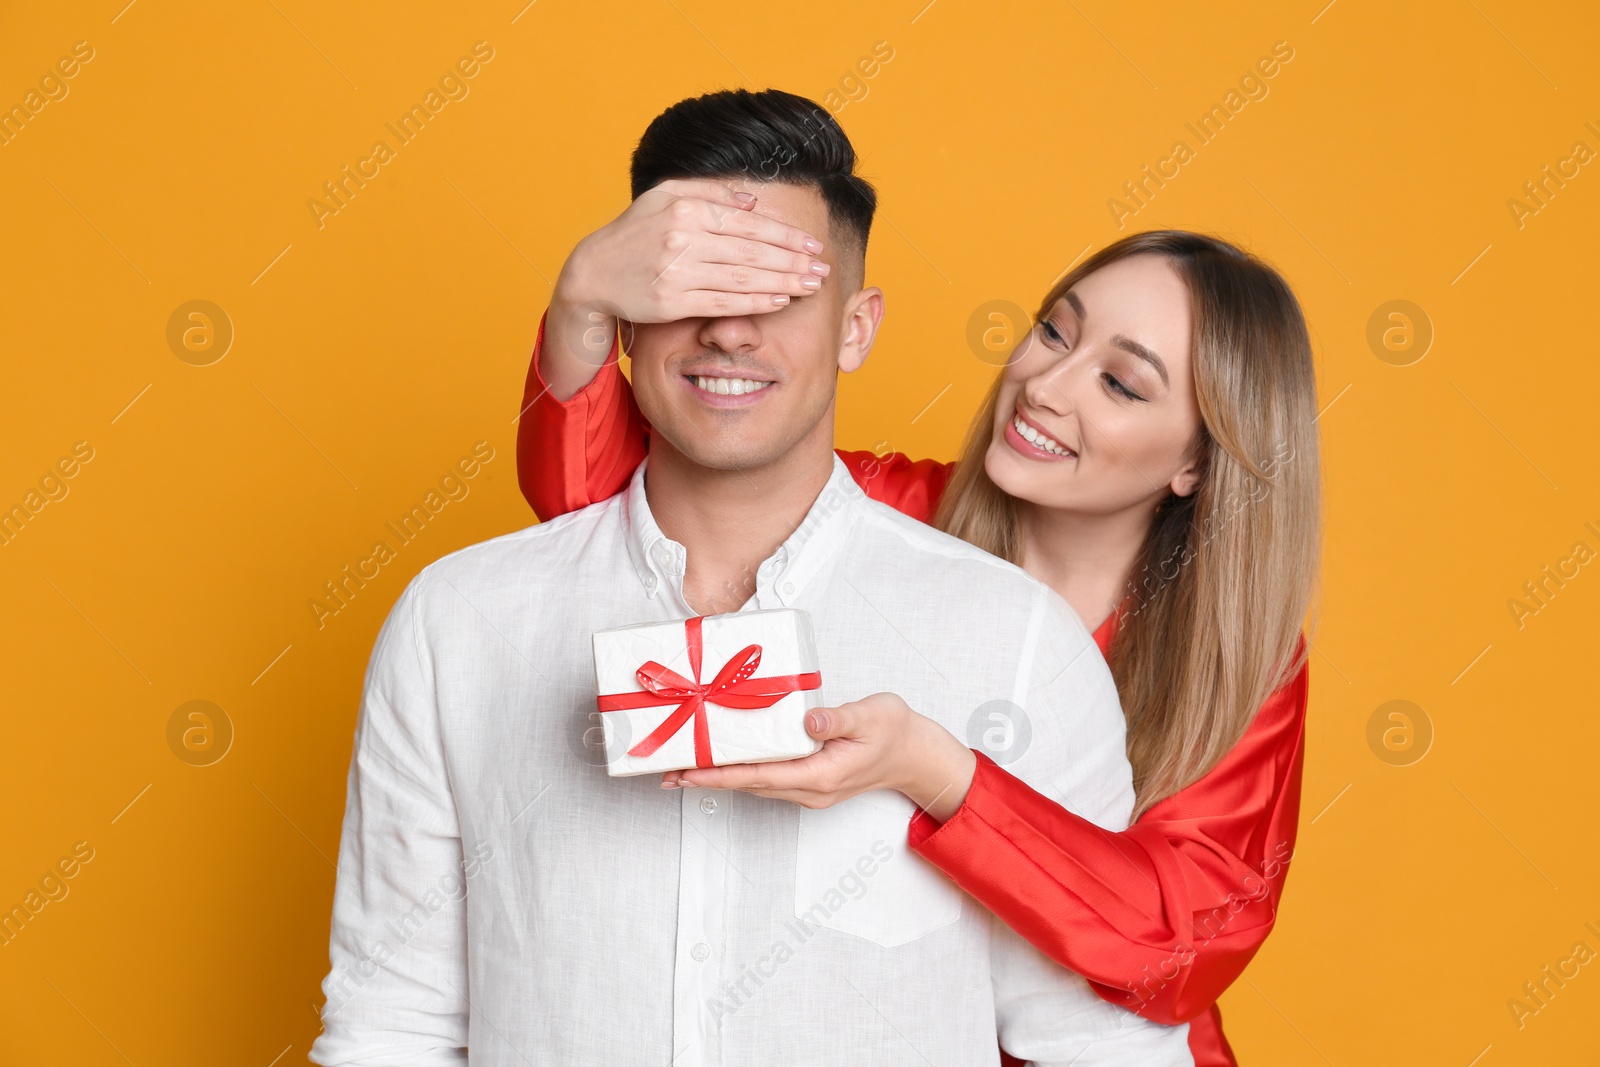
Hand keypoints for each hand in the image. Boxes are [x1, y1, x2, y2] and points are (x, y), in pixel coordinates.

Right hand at [554, 178, 828, 327]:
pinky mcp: (671, 302)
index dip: (785, 236)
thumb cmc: (635, 233)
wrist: (594, 272)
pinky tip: (780, 300)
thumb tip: (753, 201)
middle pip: (751, 252)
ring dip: (783, 282)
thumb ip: (711, 195)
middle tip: (822, 269)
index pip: (748, 224)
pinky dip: (756, 302)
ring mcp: (676, 272)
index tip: (812, 245)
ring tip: (810, 285)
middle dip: (793, 261)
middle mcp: (682, 238)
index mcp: (686, 209)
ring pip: (742, 278)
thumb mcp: (666, 198)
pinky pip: (723, 303)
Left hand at [659, 693, 977, 819]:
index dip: (721, 776)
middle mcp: (809, 788)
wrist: (916, 756)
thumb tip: (808, 721)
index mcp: (821, 775)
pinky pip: (765, 779)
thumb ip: (838, 718)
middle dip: (706, 780)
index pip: (760, 776)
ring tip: (680, 770)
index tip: (688, 773)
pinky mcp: (808, 781)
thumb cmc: (896, 733)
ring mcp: (808, 788)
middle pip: (748, 786)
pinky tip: (720, 763)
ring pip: (753, 785)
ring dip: (717, 778)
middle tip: (666, 772)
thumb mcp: (872, 716)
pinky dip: (737, 772)